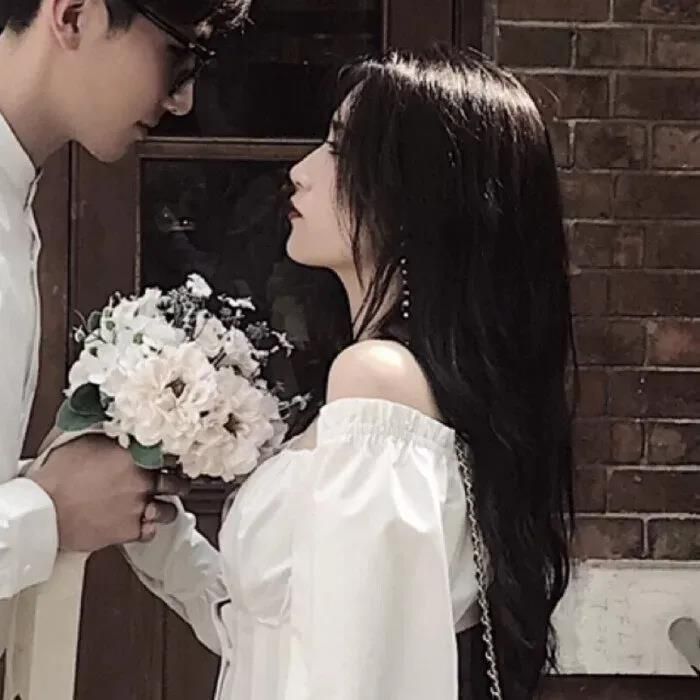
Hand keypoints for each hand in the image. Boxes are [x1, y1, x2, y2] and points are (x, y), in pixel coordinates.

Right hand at [30, 435, 185, 551]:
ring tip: (161, 505)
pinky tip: (144, 524)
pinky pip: (150, 532)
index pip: (169, 453)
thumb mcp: (82, 440)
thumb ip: (107, 433)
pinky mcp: (128, 530)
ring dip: (166, 508)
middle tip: (176, 483)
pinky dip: (149, 529)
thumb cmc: (56, 476)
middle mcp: (141, 480)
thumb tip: (113, 423)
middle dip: (177, 483)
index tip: (173, 459)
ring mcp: (137, 506)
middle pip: (175, 482)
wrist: (43, 510)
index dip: (172, 457)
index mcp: (133, 455)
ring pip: (169, 510)